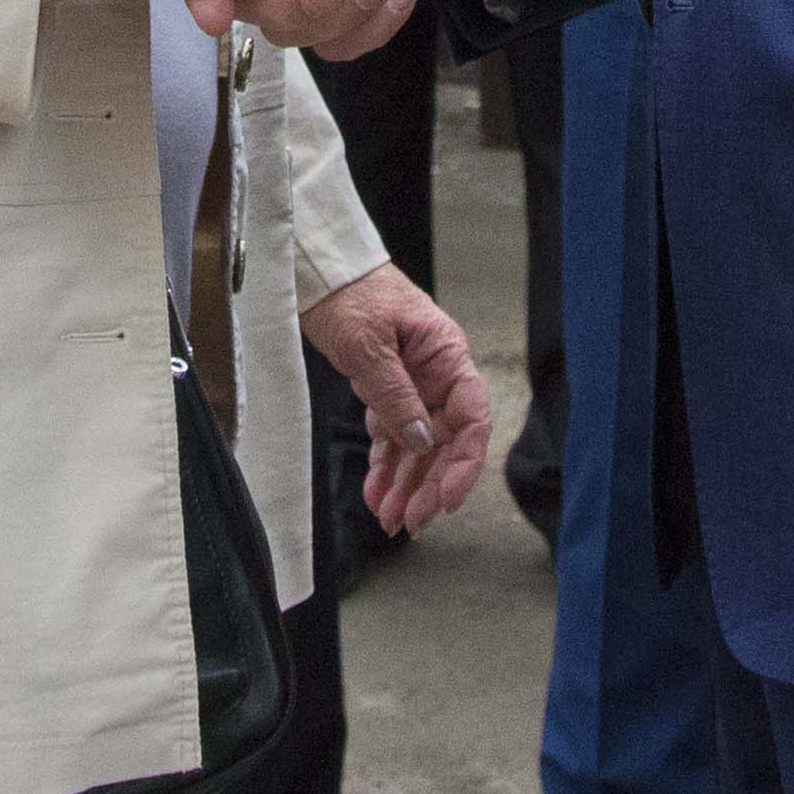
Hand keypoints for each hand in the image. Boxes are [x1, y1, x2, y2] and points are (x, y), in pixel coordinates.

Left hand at [300, 263, 490, 537]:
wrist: (321, 273)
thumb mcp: (369, 344)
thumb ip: (395, 394)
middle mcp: (436, 375)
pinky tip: (376, 494)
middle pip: (446, 441)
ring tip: (388, 519)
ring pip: (418, 448)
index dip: (465, 462)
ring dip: (406, 485)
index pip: (471, 417)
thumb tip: (421, 443)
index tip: (449, 498)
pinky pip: (391, 438)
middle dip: (431, 485)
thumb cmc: (352, 293)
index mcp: (446, 355)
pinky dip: (385, 468)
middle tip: (411, 521)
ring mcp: (413, 387)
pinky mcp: (387, 394)